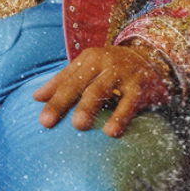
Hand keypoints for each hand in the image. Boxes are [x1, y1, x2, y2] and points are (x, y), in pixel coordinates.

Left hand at [32, 45, 171, 137]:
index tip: (41, 119)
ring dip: (88, 107)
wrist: (153, 58)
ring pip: (100, 89)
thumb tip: (35, 97)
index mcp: (88, 59)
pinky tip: (111, 133)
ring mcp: (122, 73)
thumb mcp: (89, 68)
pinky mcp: (140, 86)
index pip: (66, 79)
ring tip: (78, 125)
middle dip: (62, 102)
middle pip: (78, 83)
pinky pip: (129, 103)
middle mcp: (103, 63)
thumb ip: (64, 81)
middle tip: (46, 122)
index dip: (52, 97)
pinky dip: (120, 117)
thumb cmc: (113, 68)